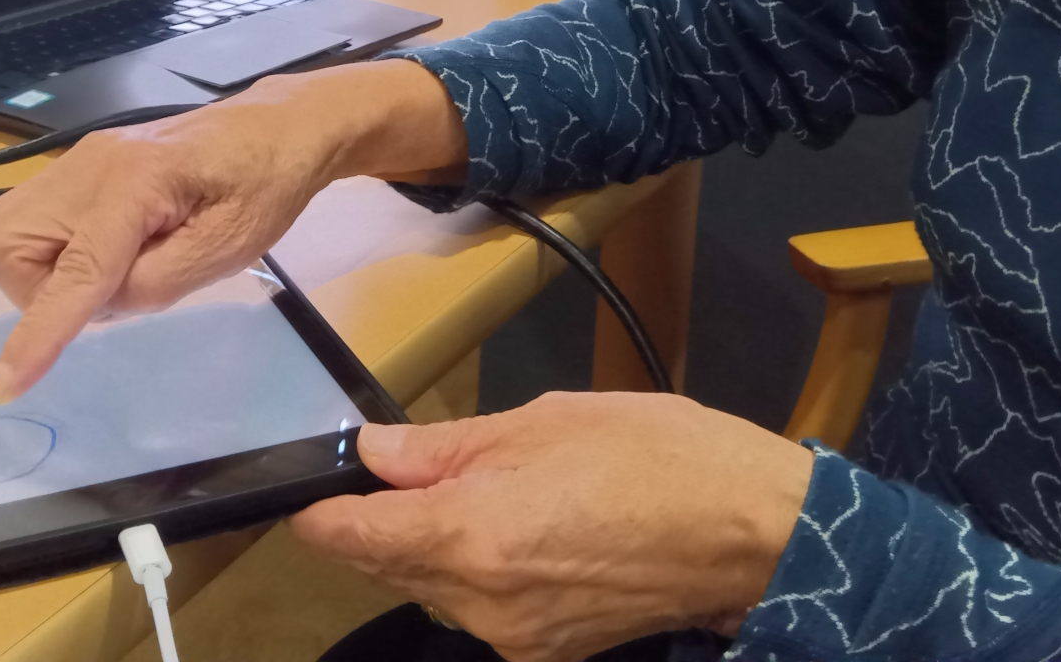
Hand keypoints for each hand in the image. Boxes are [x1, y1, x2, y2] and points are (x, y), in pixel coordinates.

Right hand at [0, 59, 466, 402]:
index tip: (6, 387)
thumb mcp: (226, 250)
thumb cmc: (264, 187)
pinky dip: (56, 250)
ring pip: (9, 232)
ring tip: (116, 267)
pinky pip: (33, 219)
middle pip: (8, 245)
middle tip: (111, 291)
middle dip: (40, 291)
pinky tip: (111, 248)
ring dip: (44, 271)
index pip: (73, 272)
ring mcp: (80, 159)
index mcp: (136, 184)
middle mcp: (90, 165)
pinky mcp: (80, 163)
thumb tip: (97, 306)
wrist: (276, 128)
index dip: (39, 333)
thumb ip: (155, 285)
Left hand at [291, 392, 813, 661]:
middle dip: (386, 522)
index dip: (321, 514)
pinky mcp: (548, 650)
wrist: (748, 531)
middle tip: (413, 467)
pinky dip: (483, 570)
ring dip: (437, 546)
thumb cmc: (655, 458)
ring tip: (490, 488)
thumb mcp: (541, 421)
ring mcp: (515, 636)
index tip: (312, 491)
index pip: (350, 540)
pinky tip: (525, 527)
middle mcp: (478, 602)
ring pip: (436, 589)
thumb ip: (445, 446)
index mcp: (467, 535)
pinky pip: (485, 609)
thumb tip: (373, 453)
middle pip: (388, 567)